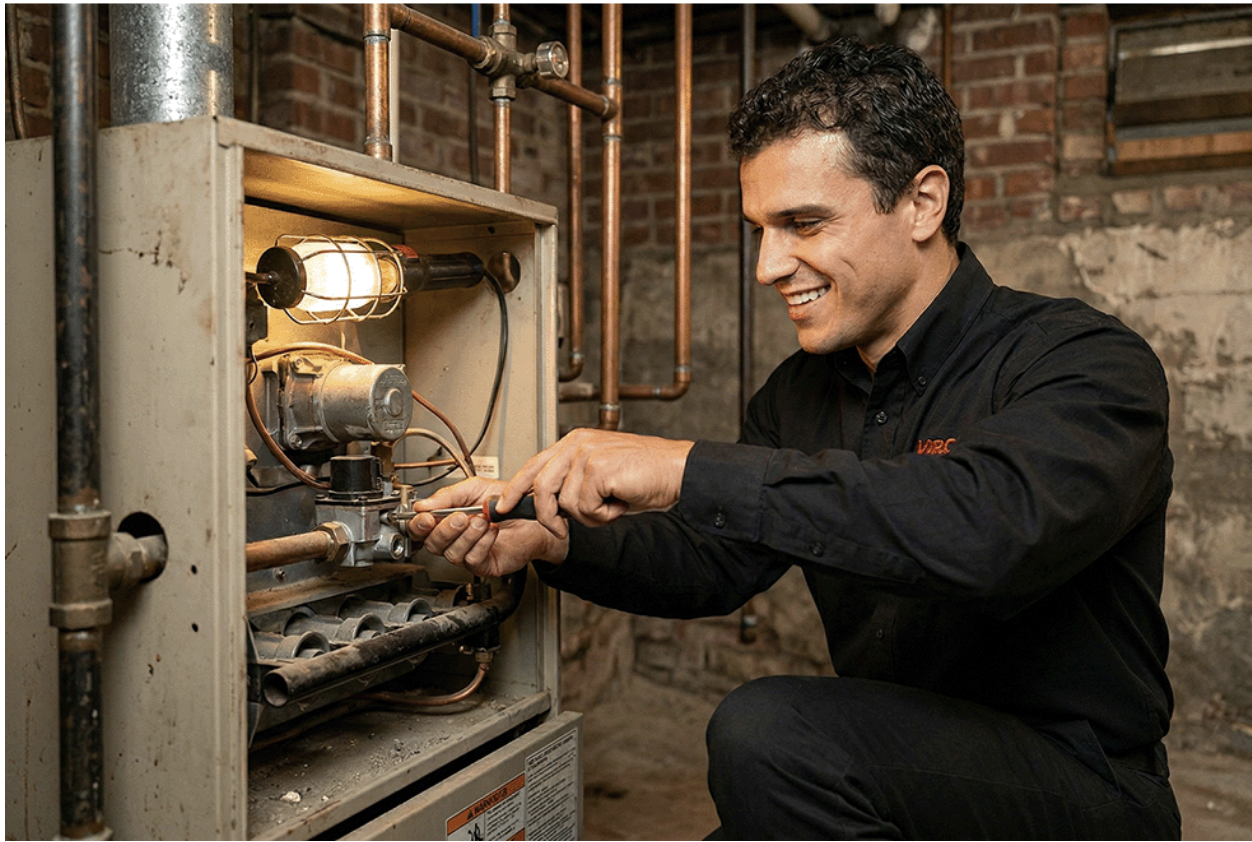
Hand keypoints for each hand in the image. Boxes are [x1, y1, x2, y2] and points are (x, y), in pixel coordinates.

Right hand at [407, 477, 567, 576]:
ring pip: (452, 554)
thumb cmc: (507, 502)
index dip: (419, 525)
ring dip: (466, 535)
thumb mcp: (474, 488)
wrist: (535, 515)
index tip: (426, 518)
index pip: (421, 528)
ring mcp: (468, 552)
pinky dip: (482, 543)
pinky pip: (473, 558)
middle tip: (460, 517)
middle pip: (432, 544)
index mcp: (446, 519)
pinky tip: (492, 530)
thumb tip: (422, 505)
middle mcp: (454, 538)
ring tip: (482, 520)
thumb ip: (447, 496)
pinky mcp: (484, 564)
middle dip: (444, 530)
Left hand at [496, 429, 694, 537]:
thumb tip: (547, 506)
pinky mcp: (598, 468)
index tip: (502, 506)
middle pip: (541, 486)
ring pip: (565, 502)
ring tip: (612, 504)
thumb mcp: (601, 476)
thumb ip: (573, 483)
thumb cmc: (645, 475)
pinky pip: (585, 507)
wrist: (677, 471)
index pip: (534, 465)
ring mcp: (587, 454)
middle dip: (547, 515)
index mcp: (575, 442)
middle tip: (560, 530)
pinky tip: (620, 503)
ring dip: (590, 515)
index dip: (516, 488)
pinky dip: (604, 515)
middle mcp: (577, 444)